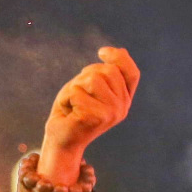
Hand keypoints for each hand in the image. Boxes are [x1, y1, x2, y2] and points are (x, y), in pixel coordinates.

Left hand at [40, 45, 139, 183]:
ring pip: (93, 79)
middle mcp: (122, 107)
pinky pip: (77, 92)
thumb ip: (104, 72)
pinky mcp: (96, 117)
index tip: (101, 52)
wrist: (60, 141)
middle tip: (77, 95)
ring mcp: (112, 113)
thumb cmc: (72, 111)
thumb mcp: (88, 86)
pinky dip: (66, 98)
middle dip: (86, 76)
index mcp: (124, 99)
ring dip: (75, 87)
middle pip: (109, 71)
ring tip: (72, 103)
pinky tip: (67, 112)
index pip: (132, 73)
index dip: (119, 58)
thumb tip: (120, 51)